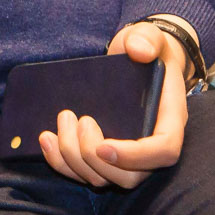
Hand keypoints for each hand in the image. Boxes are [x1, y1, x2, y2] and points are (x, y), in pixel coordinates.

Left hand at [39, 22, 187, 189]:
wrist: (134, 57)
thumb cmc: (144, 48)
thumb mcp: (148, 36)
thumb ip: (147, 38)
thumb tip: (138, 50)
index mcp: (169, 118)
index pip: (163, 151)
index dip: (135, 157)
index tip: (103, 146)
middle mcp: (151, 145)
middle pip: (130, 176)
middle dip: (94, 157)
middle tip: (78, 120)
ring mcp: (127, 154)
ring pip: (103, 178)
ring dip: (74, 158)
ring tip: (62, 119)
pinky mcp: (104, 154)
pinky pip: (83, 173)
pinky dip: (60, 162)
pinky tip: (46, 138)